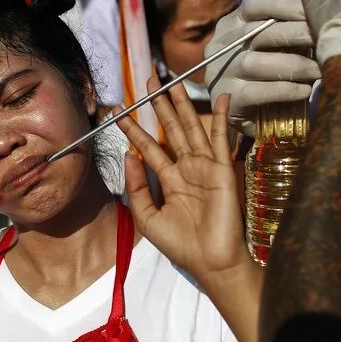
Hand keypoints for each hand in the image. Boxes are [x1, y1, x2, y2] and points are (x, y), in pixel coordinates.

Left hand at [116, 77, 249, 281]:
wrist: (211, 261)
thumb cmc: (180, 244)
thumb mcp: (148, 217)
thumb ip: (136, 187)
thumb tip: (130, 155)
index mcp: (168, 180)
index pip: (148, 147)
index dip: (133, 128)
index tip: (117, 111)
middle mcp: (186, 168)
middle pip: (170, 129)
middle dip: (159, 105)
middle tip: (149, 80)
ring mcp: (204, 166)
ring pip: (191, 128)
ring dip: (182, 105)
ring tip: (172, 83)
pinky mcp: (221, 168)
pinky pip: (220, 138)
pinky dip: (222, 117)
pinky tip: (222, 97)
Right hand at [204, 0, 318, 136]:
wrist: (243, 114)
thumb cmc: (264, 72)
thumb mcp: (269, 45)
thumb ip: (286, 28)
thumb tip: (320, 12)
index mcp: (233, 24)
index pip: (257, 5)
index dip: (287, 6)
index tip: (316, 12)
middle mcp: (224, 45)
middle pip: (261, 32)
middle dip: (298, 34)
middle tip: (325, 42)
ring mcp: (222, 72)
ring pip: (258, 63)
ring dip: (295, 65)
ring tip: (319, 71)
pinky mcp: (229, 98)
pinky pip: (258, 92)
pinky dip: (286, 90)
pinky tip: (304, 91)